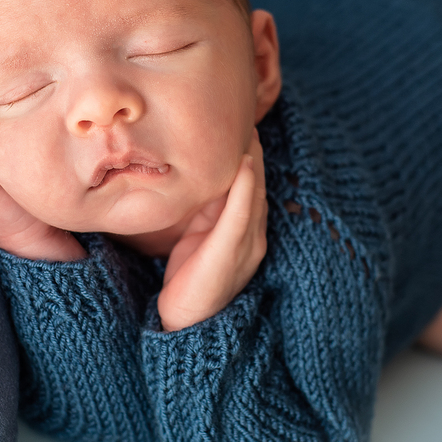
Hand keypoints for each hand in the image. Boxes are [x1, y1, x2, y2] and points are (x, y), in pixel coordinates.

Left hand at [158, 128, 267, 330]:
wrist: (184, 325)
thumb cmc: (187, 280)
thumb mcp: (195, 235)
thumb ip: (203, 210)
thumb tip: (195, 177)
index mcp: (244, 231)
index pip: (250, 184)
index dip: (248, 154)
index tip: (238, 123)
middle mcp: (253, 236)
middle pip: (257, 183)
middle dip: (253, 150)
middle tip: (245, 116)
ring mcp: (247, 245)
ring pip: (253, 193)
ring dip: (252, 160)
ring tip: (248, 130)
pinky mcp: (232, 254)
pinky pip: (242, 215)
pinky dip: (246, 188)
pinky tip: (245, 164)